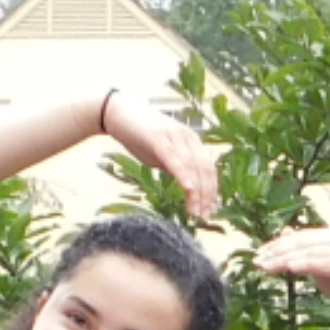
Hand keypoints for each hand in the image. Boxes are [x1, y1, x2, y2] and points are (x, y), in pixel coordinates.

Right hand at [108, 98, 219, 222]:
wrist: (118, 112)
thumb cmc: (140, 135)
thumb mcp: (163, 155)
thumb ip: (176, 167)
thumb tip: (187, 186)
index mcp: (192, 141)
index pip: (208, 170)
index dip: (211, 192)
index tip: (210, 211)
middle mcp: (188, 137)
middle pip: (204, 170)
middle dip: (206, 196)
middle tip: (204, 217)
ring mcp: (174, 136)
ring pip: (192, 166)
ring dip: (196, 192)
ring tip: (195, 211)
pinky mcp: (158, 137)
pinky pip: (174, 158)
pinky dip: (182, 174)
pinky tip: (187, 188)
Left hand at [250, 222, 329, 309]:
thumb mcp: (318, 268)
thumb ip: (304, 251)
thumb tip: (285, 231)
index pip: (299, 237)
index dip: (277, 245)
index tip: (258, 255)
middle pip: (302, 242)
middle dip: (277, 252)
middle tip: (258, 261)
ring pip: (310, 252)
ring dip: (286, 259)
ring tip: (268, 266)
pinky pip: (323, 263)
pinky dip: (306, 264)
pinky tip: (290, 268)